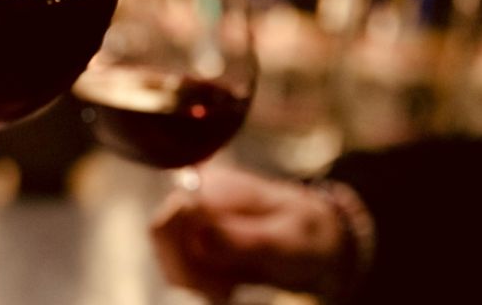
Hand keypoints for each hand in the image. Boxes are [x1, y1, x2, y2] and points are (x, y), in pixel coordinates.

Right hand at [150, 165, 345, 301]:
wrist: (319, 241)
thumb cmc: (308, 236)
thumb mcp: (287, 242)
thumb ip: (247, 239)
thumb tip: (201, 236)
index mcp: (218, 187)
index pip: (170, 217)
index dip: (180, 256)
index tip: (215, 289)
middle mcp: (198, 195)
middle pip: (162, 236)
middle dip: (187, 274)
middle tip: (224, 294)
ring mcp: (195, 216)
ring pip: (167, 255)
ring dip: (193, 282)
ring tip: (228, 291)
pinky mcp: (196, 236)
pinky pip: (179, 264)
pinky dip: (199, 284)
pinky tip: (225, 288)